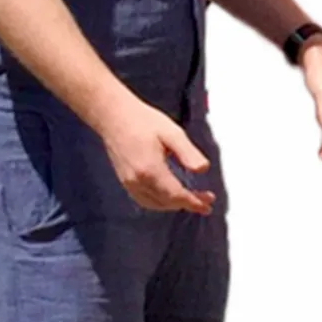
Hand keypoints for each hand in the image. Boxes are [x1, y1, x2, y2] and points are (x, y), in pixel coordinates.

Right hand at [96, 97, 215, 214]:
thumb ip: (188, 153)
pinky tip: (168, 196)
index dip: (194, 202)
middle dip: (187, 203)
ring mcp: (129, 183)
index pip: (176, 195)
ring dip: (173, 205)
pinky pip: (144, 200)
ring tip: (190, 199)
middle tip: (205, 199)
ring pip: (155, 204)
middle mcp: (138, 181)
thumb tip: (203, 169)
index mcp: (151, 170)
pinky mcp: (124, 181)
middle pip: (167, 203)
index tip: (208, 204)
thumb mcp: (172, 133)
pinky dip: (159, 202)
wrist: (113, 116)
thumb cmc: (142, 120)